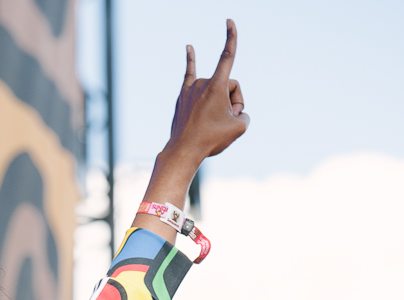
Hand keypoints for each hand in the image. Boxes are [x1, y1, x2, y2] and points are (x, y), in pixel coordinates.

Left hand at [134, 20, 248, 237]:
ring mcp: (191, 88)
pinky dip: (190, 60)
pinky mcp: (183, 95)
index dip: (231, 37)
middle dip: (234, 101)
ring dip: (220, 105)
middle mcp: (202, 82)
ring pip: (215, 90)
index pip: (227, 55)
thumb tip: (236, 112)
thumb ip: (245, 115)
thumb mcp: (239, 128)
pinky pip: (189, 73)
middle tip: (228, 120)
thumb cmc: (210, 140)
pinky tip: (189, 47)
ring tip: (212, 123)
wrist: (184, 150)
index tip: (229, 21)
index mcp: (216, 85)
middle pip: (229, 85)